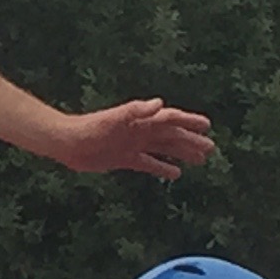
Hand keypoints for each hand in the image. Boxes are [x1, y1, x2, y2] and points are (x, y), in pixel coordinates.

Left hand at [54, 98, 215, 178]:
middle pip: (171, 135)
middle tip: (211, 148)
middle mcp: (140, 131)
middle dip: (191, 140)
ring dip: (181, 153)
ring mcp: (133, 145)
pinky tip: (175, 174)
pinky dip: (162, 168)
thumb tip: (160, 104)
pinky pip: (148, 163)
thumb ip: (136, 110)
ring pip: (164, 149)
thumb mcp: (114, 118)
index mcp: (141, 119)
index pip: (170, 118)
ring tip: (200, 160)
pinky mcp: (124, 159)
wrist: (67, 142)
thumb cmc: (90, 128)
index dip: (189, 121)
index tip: (207, 125)